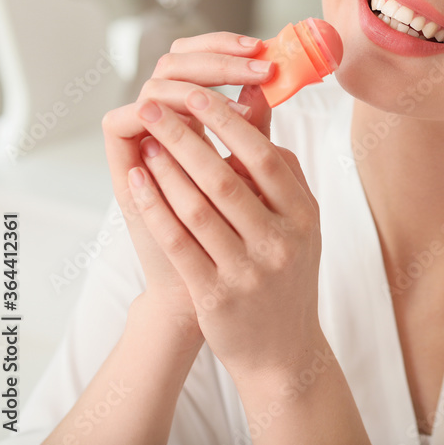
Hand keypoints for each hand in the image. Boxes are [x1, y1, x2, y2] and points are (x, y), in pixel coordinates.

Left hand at [101, 32, 274, 343]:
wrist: (284, 350)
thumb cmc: (286, 273)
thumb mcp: (297, 220)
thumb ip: (276, 165)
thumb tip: (256, 98)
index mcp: (304, 216)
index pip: (264, 157)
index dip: (227, 122)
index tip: (196, 94)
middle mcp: (282, 242)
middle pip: (226, 178)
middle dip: (185, 136)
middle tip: (155, 106)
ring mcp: (249, 272)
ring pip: (198, 209)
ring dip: (166, 169)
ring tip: (145, 140)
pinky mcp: (216, 297)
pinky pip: (179, 243)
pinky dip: (155, 208)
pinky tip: (138, 182)